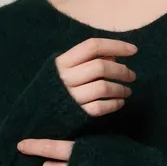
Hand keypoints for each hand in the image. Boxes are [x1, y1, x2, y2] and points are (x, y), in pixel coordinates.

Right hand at [17, 35, 136, 165]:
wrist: (33, 120)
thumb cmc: (54, 92)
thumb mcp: (64, 71)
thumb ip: (85, 62)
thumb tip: (114, 56)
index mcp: (62, 62)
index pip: (92, 46)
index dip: (115, 46)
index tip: (133, 50)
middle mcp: (65, 78)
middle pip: (101, 67)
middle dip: (122, 71)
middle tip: (131, 75)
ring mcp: (71, 97)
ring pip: (104, 87)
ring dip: (121, 88)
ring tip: (127, 90)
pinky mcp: (76, 115)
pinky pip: (101, 107)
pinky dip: (114, 104)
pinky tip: (119, 102)